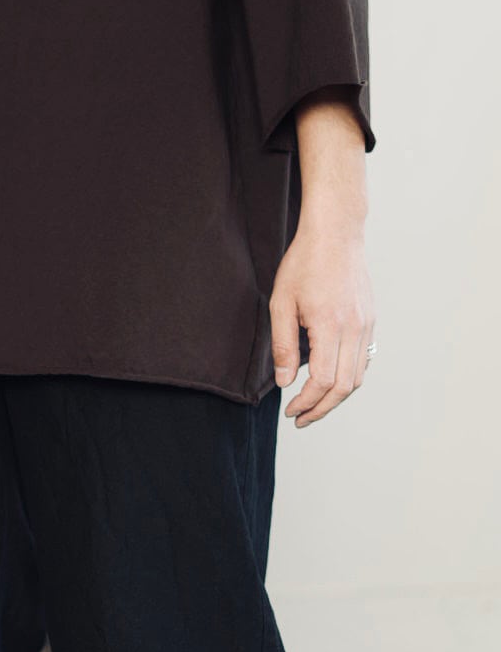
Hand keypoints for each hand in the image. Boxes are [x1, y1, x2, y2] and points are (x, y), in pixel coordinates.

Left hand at [270, 86, 375, 427]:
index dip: (306, 403)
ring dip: (335, 396)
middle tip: (300, 418)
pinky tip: (328, 378)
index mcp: (330, 326)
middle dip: (321, 408)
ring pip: (357, 376)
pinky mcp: (370, 320)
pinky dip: (347, 376)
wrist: (336, 234)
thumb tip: (286, 382)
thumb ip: (283, 346)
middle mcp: (354, 329)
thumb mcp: (281, 303)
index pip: (322, 381)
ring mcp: (366, 325)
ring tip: (313, 404)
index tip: (291, 411)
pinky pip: (362, 359)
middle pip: (344, 387)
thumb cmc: (304, 264)